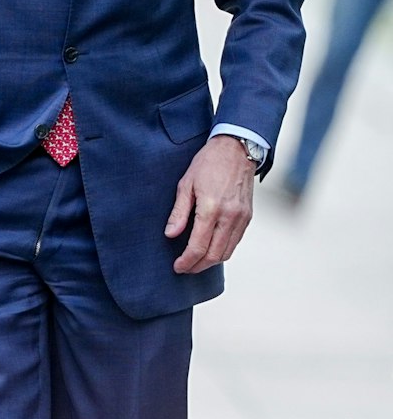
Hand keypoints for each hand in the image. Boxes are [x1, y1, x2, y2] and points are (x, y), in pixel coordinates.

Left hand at [166, 135, 255, 273]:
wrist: (237, 150)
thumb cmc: (208, 164)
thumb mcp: (185, 184)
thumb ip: (179, 212)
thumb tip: (170, 234)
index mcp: (211, 209)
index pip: (199, 246)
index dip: (187, 261)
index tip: (177, 267)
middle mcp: (230, 216)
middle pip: (215, 255)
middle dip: (198, 266)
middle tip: (184, 268)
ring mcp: (242, 218)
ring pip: (228, 251)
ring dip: (211, 261)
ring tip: (195, 262)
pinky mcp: (248, 217)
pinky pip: (236, 241)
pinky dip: (223, 250)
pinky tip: (210, 249)